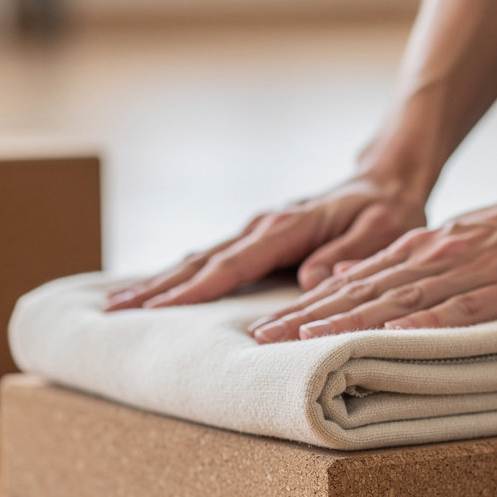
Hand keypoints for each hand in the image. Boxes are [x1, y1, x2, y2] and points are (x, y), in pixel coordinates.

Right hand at [104, 173, 426, 310]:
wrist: (386, 182)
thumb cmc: (387, 212)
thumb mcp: (382, 232)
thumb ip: (349, 254)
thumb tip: (308, 278)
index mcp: (288, 227)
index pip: (232, 263)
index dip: (194, 289)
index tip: (154, 310)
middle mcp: (263, 227)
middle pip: (200, 260)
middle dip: (155, 288)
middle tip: (109, 314)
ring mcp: (257, 232)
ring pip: (199, 259)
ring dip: (159, 283)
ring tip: (116, 307)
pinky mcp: (259, 241)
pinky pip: (213, 261)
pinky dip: (181, 278)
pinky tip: (157, 295)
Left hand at [247, 167, 496, 341]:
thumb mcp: (456, 245)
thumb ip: (408, 266)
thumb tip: (352, 282)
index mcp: (420, 252)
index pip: (352, 283)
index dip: (307, 307)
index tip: (266, 329)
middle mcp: (431, 259)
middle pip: (360, 293)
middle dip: (308, 318)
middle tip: (261, 342)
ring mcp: (465, 272)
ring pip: (396, 301)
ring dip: (347, 322)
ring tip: (303, 340)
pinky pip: (456, 311)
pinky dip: (421, 326)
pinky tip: (391, 339)